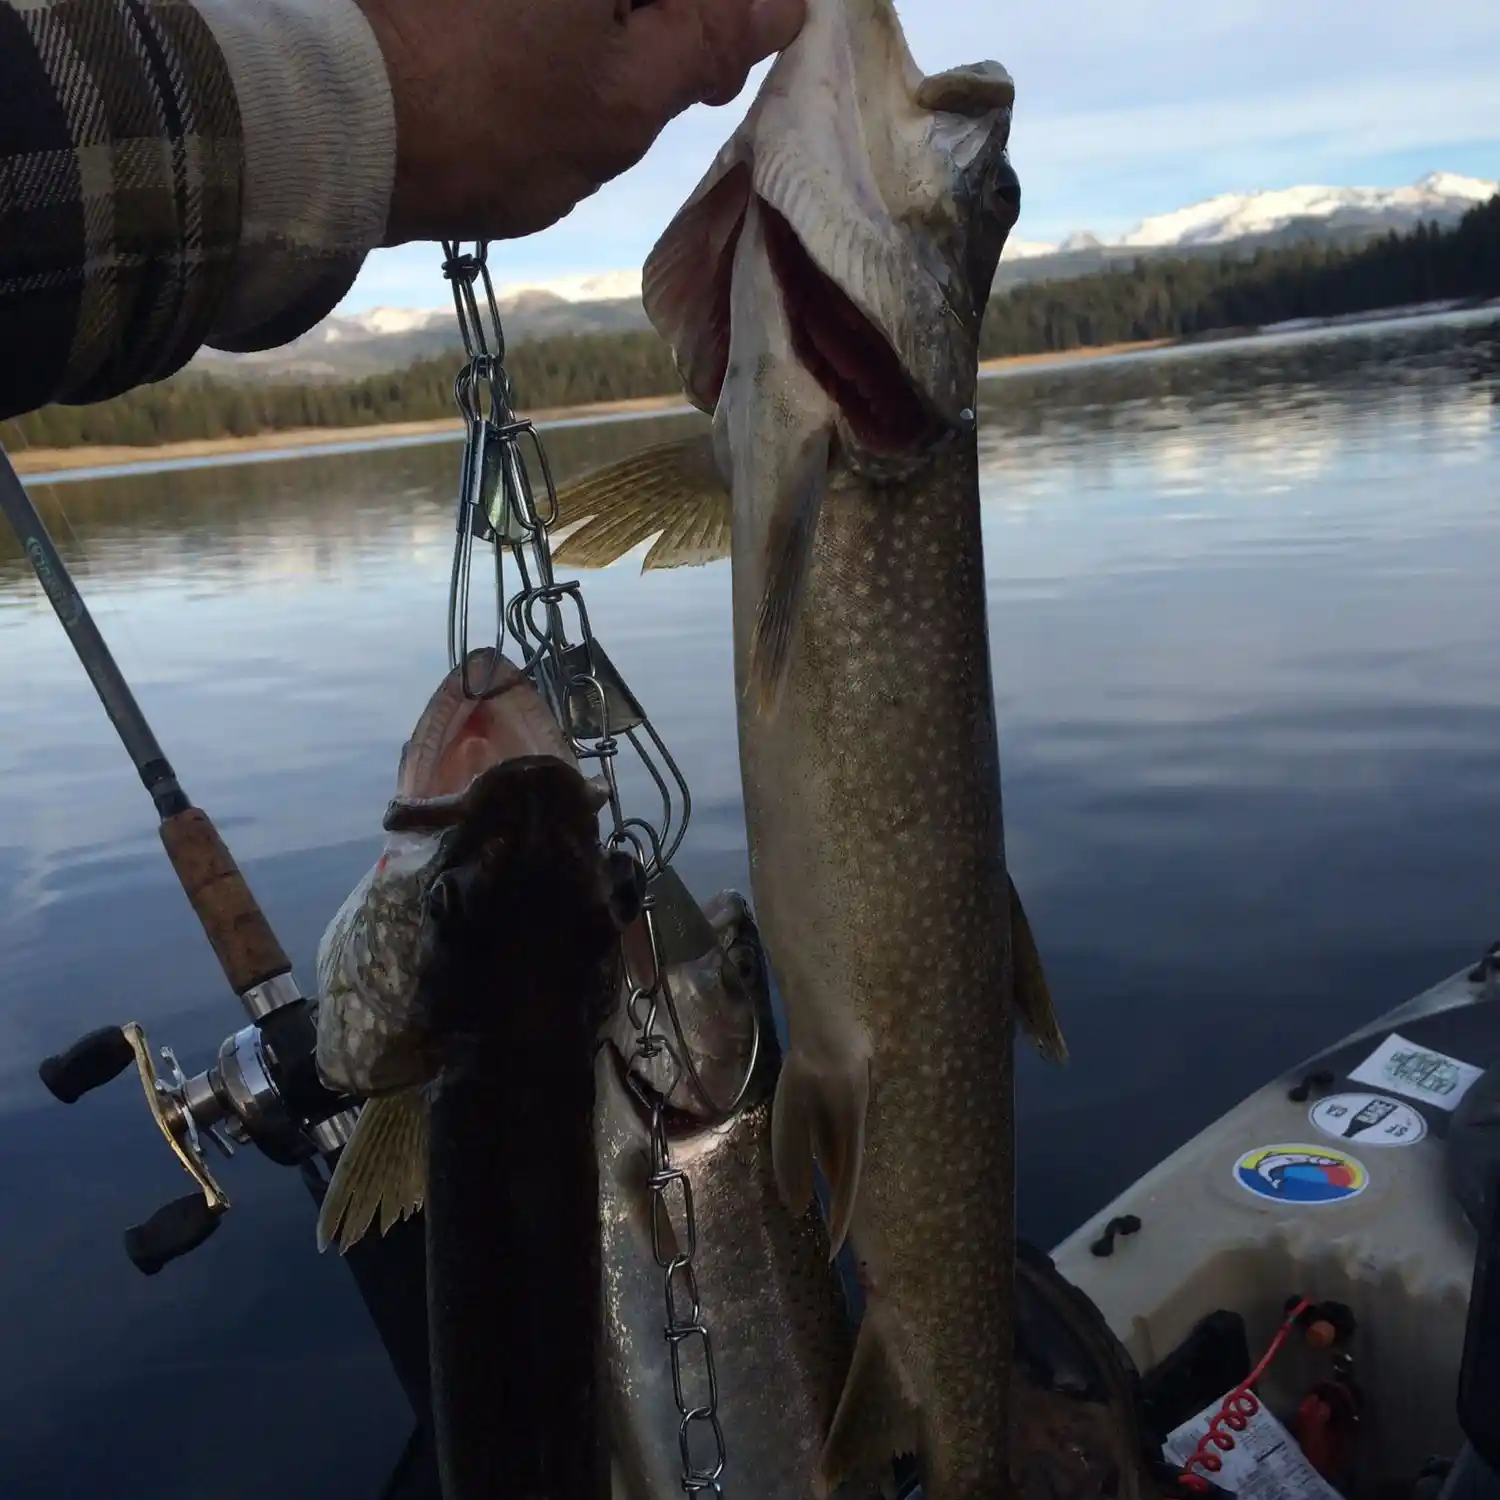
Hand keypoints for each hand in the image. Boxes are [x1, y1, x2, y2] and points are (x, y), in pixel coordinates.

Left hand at [358, 0, 806, 243]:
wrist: (324, 123)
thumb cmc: (488, 122)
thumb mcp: (621, 101)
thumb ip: (708, 40)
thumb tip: (781, 4)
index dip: (735, 14)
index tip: (731, 54)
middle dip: (673, 14)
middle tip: (681, 76)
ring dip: (624, 16)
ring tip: (607, 77)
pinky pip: (540, 5)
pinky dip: (568, 19)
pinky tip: (559, 55)